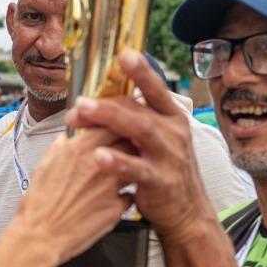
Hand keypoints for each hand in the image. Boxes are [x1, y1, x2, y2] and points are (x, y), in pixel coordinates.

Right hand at [14, 126, 126, 266]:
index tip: (116, 130)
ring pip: (135, 168)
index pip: (112, 122)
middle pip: (130, 141)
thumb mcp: (42, 168)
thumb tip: (64, 139)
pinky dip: (125, 197)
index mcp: (78, 150)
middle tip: (124, 151)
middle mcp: (98, 165)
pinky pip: (130, 196)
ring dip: (130, 170)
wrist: (38, 238)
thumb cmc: (37, 206)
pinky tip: (113, 201)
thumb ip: (57, 149)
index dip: (117, 125)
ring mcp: (110, 187)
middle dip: (130, 144)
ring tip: (119, 177)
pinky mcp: (116, 209)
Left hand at [67, 50, 215, 245]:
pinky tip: (98, 157)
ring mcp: (170, 156)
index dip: (141, 71)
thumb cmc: (163, 171)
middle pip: (140, 110)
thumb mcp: (156, 140)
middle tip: (79, 100)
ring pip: (140, 131)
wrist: (187, 213)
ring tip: (82, 114)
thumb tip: (102, 97)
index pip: (155, 89)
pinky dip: (118, 162)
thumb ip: (136, 119)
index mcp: (171, 118)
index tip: (124, 53)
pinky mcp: (162, 181)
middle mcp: (173, 133)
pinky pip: (138, 169)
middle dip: (108, 102)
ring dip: (110, 119)